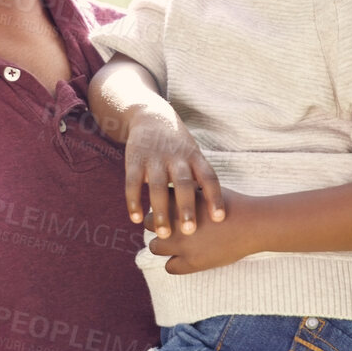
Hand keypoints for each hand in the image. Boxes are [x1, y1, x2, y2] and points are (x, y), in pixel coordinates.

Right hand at [122, 106, 224, 235]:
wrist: (150, 116)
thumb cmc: (178, 146)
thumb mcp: (193, 154)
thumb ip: (200, 179)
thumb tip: (215, 212)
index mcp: (194, 157)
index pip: (208, 177)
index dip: (215, 197)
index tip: (219, 218)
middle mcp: (176, 157)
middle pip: (183, 183)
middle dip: (186, 207)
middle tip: (190, 231)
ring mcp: (154, 158)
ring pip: (158, 186)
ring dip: (160, 211)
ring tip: (163, 234)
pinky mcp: (134, 160)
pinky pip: (133, 183)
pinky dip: (134, 201)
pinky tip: (136, 219)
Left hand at [148, 191, 257, 272]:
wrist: (252, 223)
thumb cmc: (231, 204)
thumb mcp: (206, 188)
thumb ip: (187, 189)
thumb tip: (172, 190)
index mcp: (178, 201)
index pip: (154, 203)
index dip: (160, 207)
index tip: (168, 210)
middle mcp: (175, 222)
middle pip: (149, 223)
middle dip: (157, 225)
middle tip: (169, 227)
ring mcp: (182, 243)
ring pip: (154, 247)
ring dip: (162, 245)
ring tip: (174, 243)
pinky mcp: (192, 262)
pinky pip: (170, 267)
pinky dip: (174, 263)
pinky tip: (183, 258)